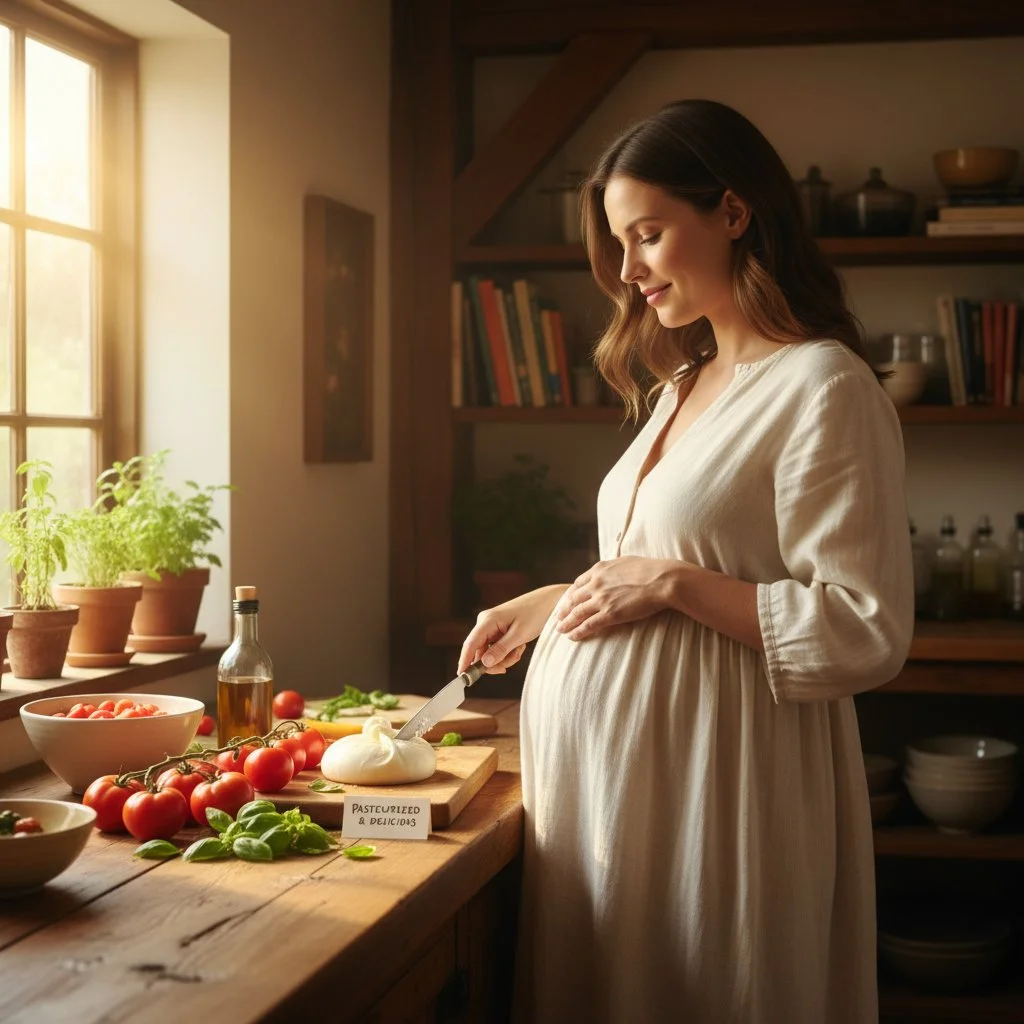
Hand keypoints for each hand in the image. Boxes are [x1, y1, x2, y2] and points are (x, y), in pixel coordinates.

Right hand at [458, 584, 568, 674]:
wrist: (548, 602)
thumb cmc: (535, 613)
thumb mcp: (519, 635)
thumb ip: (501, 650)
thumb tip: (484, 663)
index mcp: (487, 620)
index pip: (470, 644)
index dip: (464, 662)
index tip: (462, 678)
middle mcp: (485, 622)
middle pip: (480, 652)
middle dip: (496, 662)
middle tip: (512, 662)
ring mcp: (491, 626)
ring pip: (490, 652)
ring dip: (505, 657)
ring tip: (520, 649)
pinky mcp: (498, 629)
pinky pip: (497, 648)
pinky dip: (508, 652)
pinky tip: (519, 645)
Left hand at [554, 556, 678, 640]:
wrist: (662, 580)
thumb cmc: (651, 570)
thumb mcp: (625, 562)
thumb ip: (613, 568)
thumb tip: (612, 571)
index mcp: (599, 570)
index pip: (578, 583)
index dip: (571, 594)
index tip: (568, 601)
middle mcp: (596, 584)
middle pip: (573, 599)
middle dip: (564, 610)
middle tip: (559, 618)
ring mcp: (601, 599)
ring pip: (577, 613)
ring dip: (566, 623)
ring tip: (560, 630)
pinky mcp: (610, 614)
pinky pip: (588, 625)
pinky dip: (578, 632)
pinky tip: (572, 637)